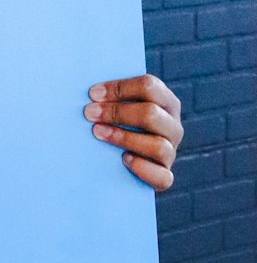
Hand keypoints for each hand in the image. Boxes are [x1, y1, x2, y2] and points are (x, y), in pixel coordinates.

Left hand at [83, 73, 182, 190]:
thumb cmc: (118, 124)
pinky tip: (124, 159)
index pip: (149, 86)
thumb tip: (90, 90)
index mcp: (166, 101)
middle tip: (89, 113)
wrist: (123, 164)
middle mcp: (173, 126)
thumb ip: (112, 96)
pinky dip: (142, 168)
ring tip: (98, 132)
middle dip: (116, 112)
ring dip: (124, 137)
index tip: (93, 94)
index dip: (120, 88)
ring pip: (157, 145)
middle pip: (151, 114)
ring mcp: (171, 152)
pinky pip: (162, 176)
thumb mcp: (121, 105)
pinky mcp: (165, 176)